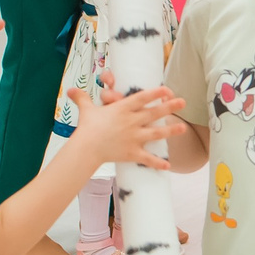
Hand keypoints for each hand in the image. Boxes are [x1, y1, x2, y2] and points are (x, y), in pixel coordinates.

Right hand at [65, 85, 183, 171]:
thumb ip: (82, 99)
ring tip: (183, 128)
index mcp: (123, 108)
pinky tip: (168, 165)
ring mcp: (134, 137)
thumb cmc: (87, 127)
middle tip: (183, 102)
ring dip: (171, 131)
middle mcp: (132, 121)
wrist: (87, 147)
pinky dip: (158, 163)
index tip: (168, 89)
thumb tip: (70, 90)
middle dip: (170, 107)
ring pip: (156, 133)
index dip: (156, 93)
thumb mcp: (87, 110)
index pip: (142, 97)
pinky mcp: (133, 152)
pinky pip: (148, 158)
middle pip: (154, 113)